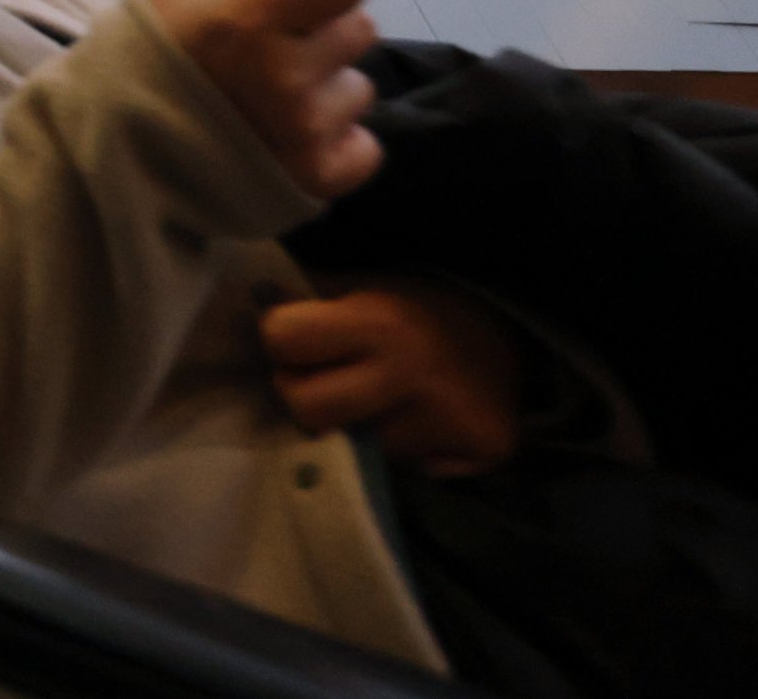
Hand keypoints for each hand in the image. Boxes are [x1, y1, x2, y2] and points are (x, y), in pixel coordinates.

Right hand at [139, 0, 378, 196]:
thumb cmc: (143, 61)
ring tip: (271, 100)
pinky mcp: (317, 178)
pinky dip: (337, 144)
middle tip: (272, 48)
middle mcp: (285, 76)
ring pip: (357, 89)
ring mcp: (304, 132)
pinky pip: (365, 148)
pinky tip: (290, 139)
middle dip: (320, 32)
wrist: (119, 155)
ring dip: (325, 90)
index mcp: (249, 21)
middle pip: (358, 31)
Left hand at [263, 283, 522, 474]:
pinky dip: (408, 452)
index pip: (283, 340)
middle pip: (307, 411)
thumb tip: (250, 302)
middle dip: (303, 396)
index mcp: (377, 323)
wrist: (507, 328)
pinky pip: (412, 470)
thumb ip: (305, 302)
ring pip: (358, 447)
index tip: (298, 342)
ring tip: (386, 399)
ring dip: (359, 428)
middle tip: (327, 381)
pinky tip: (423, 421)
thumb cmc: (414, 305)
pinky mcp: (484, 453)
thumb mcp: (360, 286)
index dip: (280, 342)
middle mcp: (411, 374)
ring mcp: (448, 422)